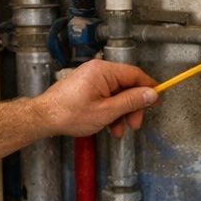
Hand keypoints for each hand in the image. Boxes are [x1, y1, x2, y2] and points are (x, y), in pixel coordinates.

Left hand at [34, 59, 158, 138]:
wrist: (43, 118)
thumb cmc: (69, 114)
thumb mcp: (106, 112)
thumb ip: (131, 102)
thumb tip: (151, 94)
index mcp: (104, 71)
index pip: (135, 75)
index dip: (148, 89)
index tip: (157, 101)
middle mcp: (98, 70)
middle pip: (126, 86)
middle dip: (132, 107)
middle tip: (134, 124)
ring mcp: (91, 78)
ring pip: (116, 94)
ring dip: (120, 113)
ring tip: (117, 131)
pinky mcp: (86, 87)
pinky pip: (105, 96)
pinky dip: (110, 111)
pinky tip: (108, 126)